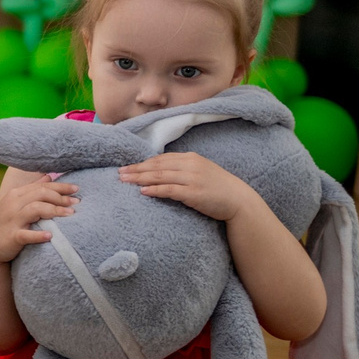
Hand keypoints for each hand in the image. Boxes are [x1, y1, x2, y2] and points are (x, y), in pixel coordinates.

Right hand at [0, 171, 78, 265]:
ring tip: (70, 214)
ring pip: (35, 209)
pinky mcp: (11, 236)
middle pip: (40, 194)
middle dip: (61, 197)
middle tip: (76, 202)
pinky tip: (50, 236)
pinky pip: (26, 235)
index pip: (41, 186)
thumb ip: (32, 189)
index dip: (61, 187)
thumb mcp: (15, 202)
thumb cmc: (5, 222)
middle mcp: (13, 204)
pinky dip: (38, 235)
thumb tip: (48, 176)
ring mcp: (12, 220)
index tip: (76, 189)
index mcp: (16, 194)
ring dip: (54, 210)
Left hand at [119, 151, 255, 220]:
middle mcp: (191, 165)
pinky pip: (169, 190)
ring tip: (124, 181)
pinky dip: (154, 189)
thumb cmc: (217, 188)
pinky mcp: (193, 193)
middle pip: (157, 166)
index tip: (127, 166)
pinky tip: (142, 191)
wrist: (238, 200)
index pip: (161, 159)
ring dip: (140, 178)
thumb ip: (181, 169)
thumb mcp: (199, 172)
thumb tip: (158, 172)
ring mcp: (192, 178)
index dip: (142, 163)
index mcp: (191, 158)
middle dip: (136, 169)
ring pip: (160, 176)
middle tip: (119, 173)